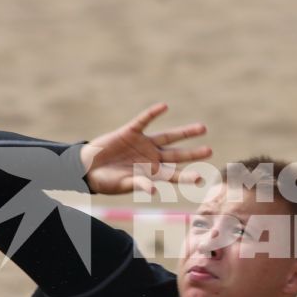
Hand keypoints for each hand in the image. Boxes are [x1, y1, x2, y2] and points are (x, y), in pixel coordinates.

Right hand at [78, 104, 213, 196]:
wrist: (87, 168)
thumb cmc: (106, 181)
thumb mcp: (123, 184)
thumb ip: (139, 184)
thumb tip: (154, 190)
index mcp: (152, 173)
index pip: (174, 175)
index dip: (187, 177)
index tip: (201, 178)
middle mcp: (152, 157)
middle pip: (177, 155)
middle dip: (193, 153)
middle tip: (209, 151)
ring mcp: (143, 144)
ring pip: (168, 137)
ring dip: (184, 133)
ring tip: (202, 128)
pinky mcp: (130, 132)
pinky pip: (143, 121)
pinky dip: (152, 113)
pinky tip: (164, 106)